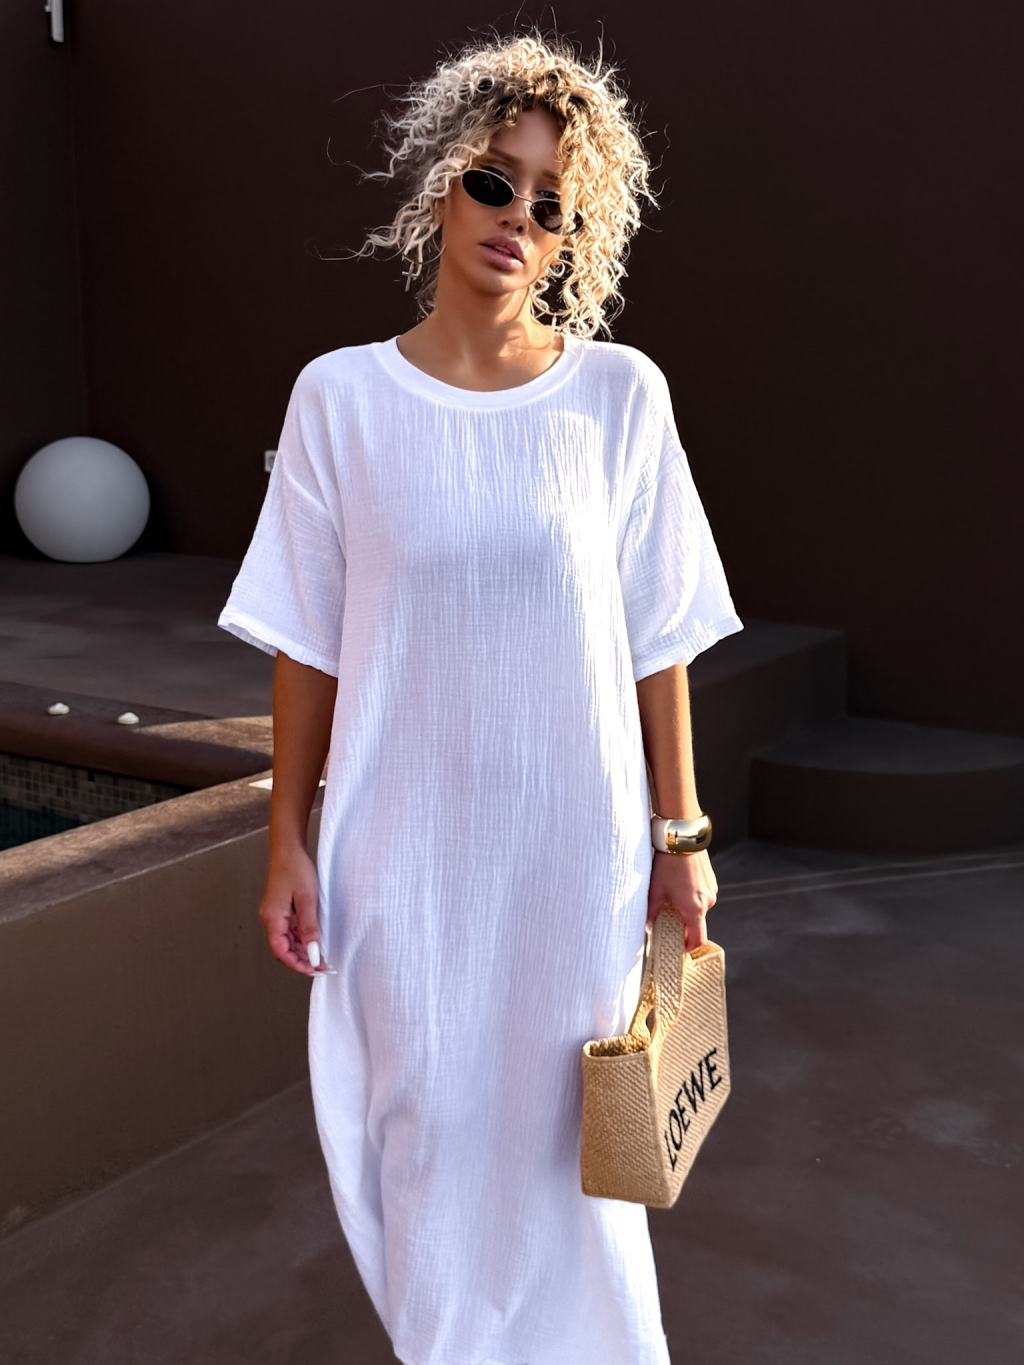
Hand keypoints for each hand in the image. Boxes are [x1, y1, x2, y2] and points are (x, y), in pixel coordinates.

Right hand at [259, 844, 326, 975]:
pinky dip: (301, 939)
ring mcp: (274, 915)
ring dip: (302, 951)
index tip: (314, 969)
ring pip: (286, 942)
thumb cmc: (295, 869)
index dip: (297, 964)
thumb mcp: (307, 899)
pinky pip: (289, 931)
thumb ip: (309, 928)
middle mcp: (270, 919)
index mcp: (272, 918)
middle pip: (283, 949)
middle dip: (301, 960)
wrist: (288, 849)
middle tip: (322, 966)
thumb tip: (313, 952)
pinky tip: (314, 942)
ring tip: (321, 957)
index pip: (281, 951)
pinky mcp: (280, 910)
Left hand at [646, 848, 717, 948]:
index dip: (688, 947)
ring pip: (698, 908)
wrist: (681, 838)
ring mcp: (711, 890)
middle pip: (696, 923)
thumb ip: (651, 913)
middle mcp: (708, 901)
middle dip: (682, 924)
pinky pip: (701, 896)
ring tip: (670, 898)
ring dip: (686, 909)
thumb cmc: (668, 865)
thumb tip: (649, 927)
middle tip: (666, 920)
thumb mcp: (655, 890)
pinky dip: (691, 897)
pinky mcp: (711, 880)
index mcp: (695, 909)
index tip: (678, 948)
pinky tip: (678, 886)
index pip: (698, 938)